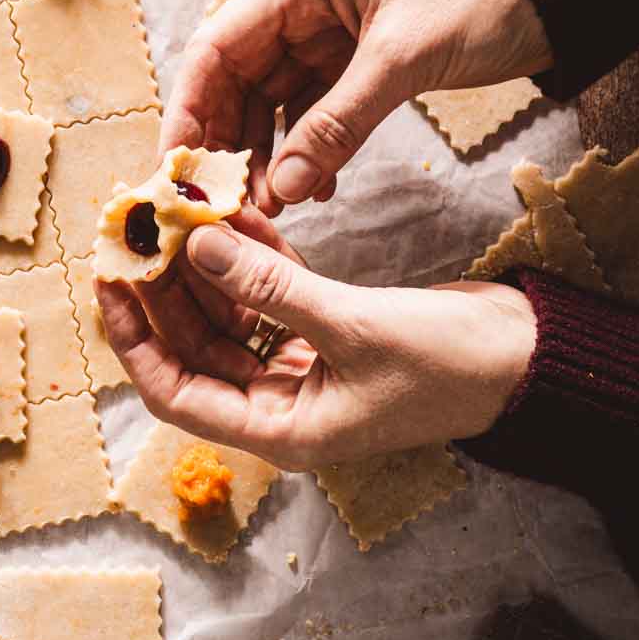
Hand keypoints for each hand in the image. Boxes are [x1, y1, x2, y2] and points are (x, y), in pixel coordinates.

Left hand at [95, 213, 536, 468]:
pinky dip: (252, 259)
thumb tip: (195, 246)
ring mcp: (305, 369)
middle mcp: (282, 404)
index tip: (109, 285)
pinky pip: (271, 296)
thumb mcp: (354, 326)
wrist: (529, 359)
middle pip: (196, 348)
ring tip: (175, 211)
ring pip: (230, 317)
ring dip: (205, 269)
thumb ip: (271, 287)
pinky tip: (231, 214)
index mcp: (280, 429)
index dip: (136, 342)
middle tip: (137, 231)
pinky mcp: (329, 333)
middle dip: (165, 292)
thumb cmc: (450, 365)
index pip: (176, 393)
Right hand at [163, 0, 551, 212]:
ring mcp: (322, 38)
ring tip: (271, 209)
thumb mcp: (401, 59)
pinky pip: (311, 117)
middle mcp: (298, 6)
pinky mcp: (349, 66)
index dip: (190, 108)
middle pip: (235, 81)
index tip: (178, 166)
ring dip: (268, 158)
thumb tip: (285, 189)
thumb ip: (339, 124)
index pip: (217, 47)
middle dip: (228, 144)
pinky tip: (316, 192)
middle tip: (222, 202)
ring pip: (270, 106)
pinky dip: (308, 155)